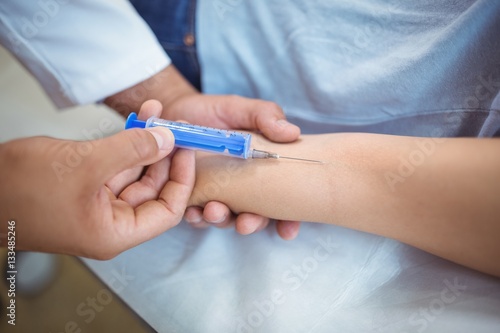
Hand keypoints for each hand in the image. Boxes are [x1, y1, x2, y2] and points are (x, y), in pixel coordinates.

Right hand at [0, 101, 194, 258]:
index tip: (187, 149)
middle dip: (164, 154)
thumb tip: (168, 139)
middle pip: (152, 189)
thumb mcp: (86, 164)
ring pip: (133, 174)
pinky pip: (114, 167)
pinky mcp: (85, 188)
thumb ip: (132, 150)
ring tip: (154, 113)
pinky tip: (136, 122)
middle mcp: (111, 222)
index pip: (167, 211)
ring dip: (145, 144)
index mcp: (115, 232)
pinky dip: (125, 145)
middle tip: (174, 125)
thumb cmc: (22, 187)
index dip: (182, 179)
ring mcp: (97, 205)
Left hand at [104, 65, 301, 239]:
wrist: (175, 110)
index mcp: (261, 172)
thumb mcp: (241, 109)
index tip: (288, 230)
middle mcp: (242, 189)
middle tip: (246, 222)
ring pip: (224, 219)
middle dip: (252, 224)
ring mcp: (216, 195)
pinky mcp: (191, 197)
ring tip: (214, 211)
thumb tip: (292, 133)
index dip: (289, 220)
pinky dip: (195, 216)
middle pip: (254, 217)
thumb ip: (266, 116)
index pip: (282, 202)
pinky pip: (195, 215)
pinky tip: (193, 211)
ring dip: (221, 220)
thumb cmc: (213, 111)